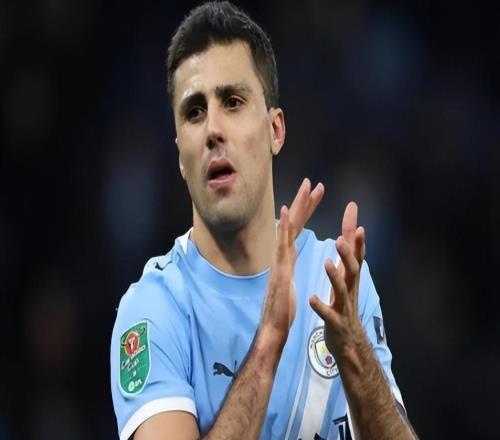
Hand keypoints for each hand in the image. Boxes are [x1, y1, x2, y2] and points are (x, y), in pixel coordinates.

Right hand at [259, 179, 323, 342]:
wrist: (274, 327)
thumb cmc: (282, 310)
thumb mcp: (288, 283)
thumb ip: (287, 269)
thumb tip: (287, 260)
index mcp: (288, 257)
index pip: (298, 229)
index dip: (306, 211)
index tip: (314, 195)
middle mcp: (282, 255)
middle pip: (294, 223)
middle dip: (304, 202)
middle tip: (312, 182)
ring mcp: (280, 260)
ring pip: (289, 228)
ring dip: (296, 206)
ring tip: (305, 187)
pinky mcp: (280, 268)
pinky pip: (282, 243)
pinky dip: (283, 226)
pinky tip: (286, 211)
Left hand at [309, 201, 365, 353]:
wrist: (349, 343)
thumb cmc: (345, 307)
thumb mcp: (347, 281)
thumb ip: (347, 258)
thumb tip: (354, 234)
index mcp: (350, 279)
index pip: (355, 254)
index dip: (356, 237)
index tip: (355, 217)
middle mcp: (350, 290)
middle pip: (352, 269)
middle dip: (347, 253)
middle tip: (339, 238)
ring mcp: (344, 307)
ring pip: (342, 290)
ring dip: (335, 276)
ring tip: (326, 262)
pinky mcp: (335, 323)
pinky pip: (328, 314)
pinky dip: (321, 306)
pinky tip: (311, 298)